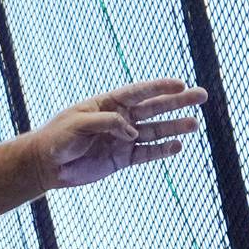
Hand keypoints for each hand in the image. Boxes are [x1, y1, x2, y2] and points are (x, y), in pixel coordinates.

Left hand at [31, 78, 206, 189]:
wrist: (47, 165)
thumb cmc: (58, 138)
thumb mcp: (78, 125)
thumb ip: (107, 123)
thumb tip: (132, 132)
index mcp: (109, 103)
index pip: (140, 91)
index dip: (160, 87)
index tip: (180, 83)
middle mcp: (121, 118)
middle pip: (155, 108)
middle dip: (178, 102)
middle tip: (202, 96)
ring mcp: (124, 138)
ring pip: (155, 131)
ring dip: (175, 127)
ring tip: (194, 124)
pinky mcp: (123, 158)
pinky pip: (147, 153)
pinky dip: (162, 151)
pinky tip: (177, 147)